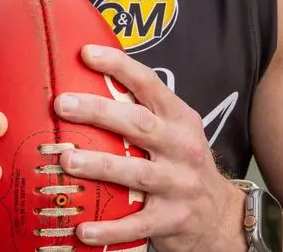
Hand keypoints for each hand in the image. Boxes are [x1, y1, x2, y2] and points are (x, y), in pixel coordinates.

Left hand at [52, 44, 247, 251]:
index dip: (119, 66)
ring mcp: (179, 185)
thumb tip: (85, 86)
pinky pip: (137, 224)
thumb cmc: (183, 165)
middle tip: (62, 105)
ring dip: (99, 166)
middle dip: (98, 111)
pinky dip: (110, 229)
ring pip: (136, 173)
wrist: (220, 216)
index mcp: (179, 119)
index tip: (86, 54)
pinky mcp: (172, 219)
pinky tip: (84, 229)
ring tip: (66, 160)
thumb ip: (142, 112)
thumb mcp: (174, 131)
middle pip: (138, 124)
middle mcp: (181, 148)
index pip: (149, 84)